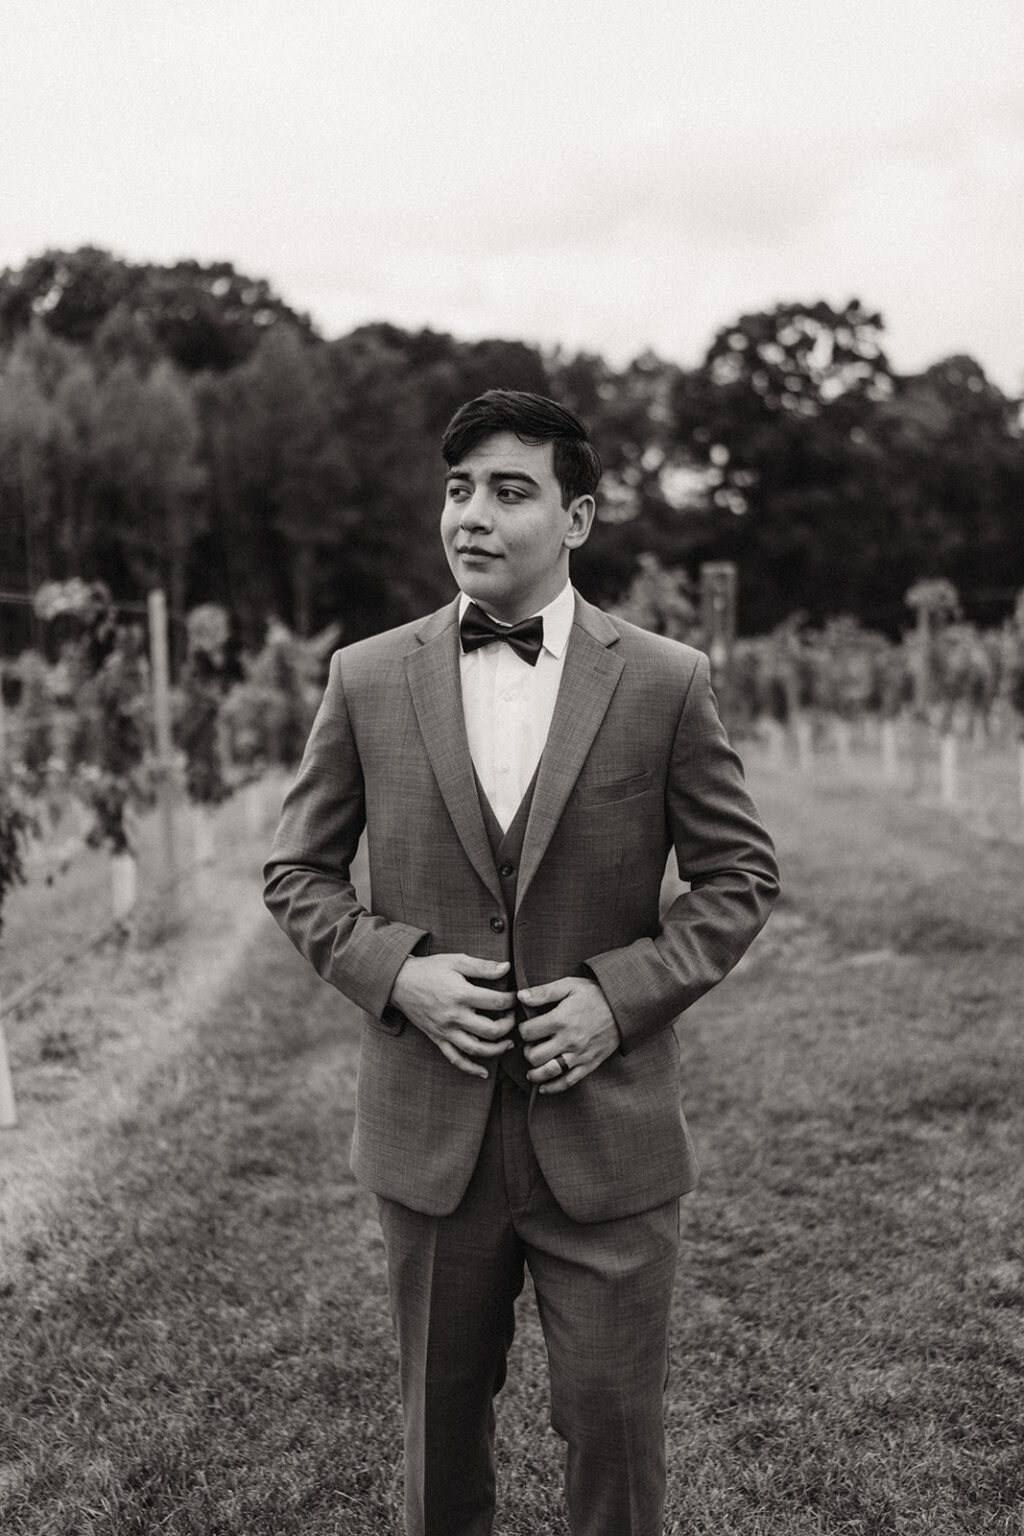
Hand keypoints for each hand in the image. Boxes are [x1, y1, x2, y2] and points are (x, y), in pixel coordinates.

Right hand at [390, 953, 515, 1078]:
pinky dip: (471, 1069)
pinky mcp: (437, 1039)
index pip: (497, 1002)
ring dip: (497, 1049)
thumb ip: (482, 966)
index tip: (514, 996)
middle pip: (491, 1030)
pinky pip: (455, 1059)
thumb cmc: (429, 969)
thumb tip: (507, 968)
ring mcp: (446, 1030)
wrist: (398, 982)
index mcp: (461, 994)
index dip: (511, 1000)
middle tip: (512, 1017)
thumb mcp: (456, 961)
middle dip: (509, 1025)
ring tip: (508, 1043)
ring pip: (476, 1049)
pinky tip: (484, 1073)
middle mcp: (454, 1016)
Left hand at [518, 976, 620, 1093]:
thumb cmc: (595, 995)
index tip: (526, 1027)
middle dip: (527, 1051)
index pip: (528, 1032)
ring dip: (534, 1073)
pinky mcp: (589, 1064)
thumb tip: (520, 996)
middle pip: (535, 1055)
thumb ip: (544, 991)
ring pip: (548, 1072)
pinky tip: (542, 1086)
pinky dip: (552, 1087)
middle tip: (530, 1046)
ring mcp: (579, 1055)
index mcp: (561, 1019)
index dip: (522, 1029)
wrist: (624, 1007)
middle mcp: (569, 1040)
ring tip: (531, 1068)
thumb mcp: (569, 986)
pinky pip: (568, 1082)